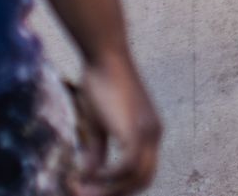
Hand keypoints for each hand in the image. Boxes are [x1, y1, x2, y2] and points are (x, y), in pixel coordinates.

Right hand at [72, 54, 160, 195]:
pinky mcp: (136, 128)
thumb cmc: (100, 84)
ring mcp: (148, 131)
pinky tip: (89, 176)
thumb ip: (97, 151)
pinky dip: (108, 177)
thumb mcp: (98, 124)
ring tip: (82, 190)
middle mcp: (155, 134)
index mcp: (149, 133)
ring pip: (137, 177)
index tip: (92, 191)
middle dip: (117, 194)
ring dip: (109, 190)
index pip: (143, 173)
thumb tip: (89, 176)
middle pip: (144, 180)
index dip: (120, 188)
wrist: (105, 56)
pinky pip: (127, 167)